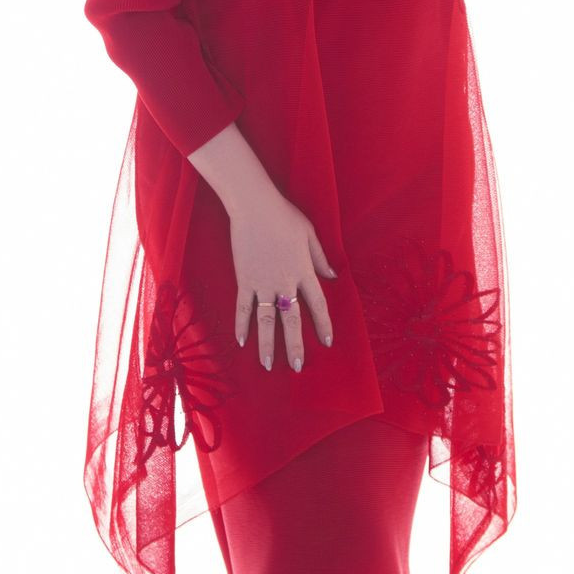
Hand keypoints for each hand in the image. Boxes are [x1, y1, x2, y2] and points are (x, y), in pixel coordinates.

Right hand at [229, 189, 336, 372]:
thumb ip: (320, 258)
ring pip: (267, 321)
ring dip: (267, 344)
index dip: (323, 324)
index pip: (318, 305)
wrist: (255, 206)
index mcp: (304, 271)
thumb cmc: (284, 216)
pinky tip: (242, 342)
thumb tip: (331, 276)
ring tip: (268, 365)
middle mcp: (285, 282)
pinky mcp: (244, 280)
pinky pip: (244, 307)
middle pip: (292, 320)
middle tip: (296, 366)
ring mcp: (263, 283)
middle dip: (295, 345)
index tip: (327, 342)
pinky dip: (242, 325)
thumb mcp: (310, 234)